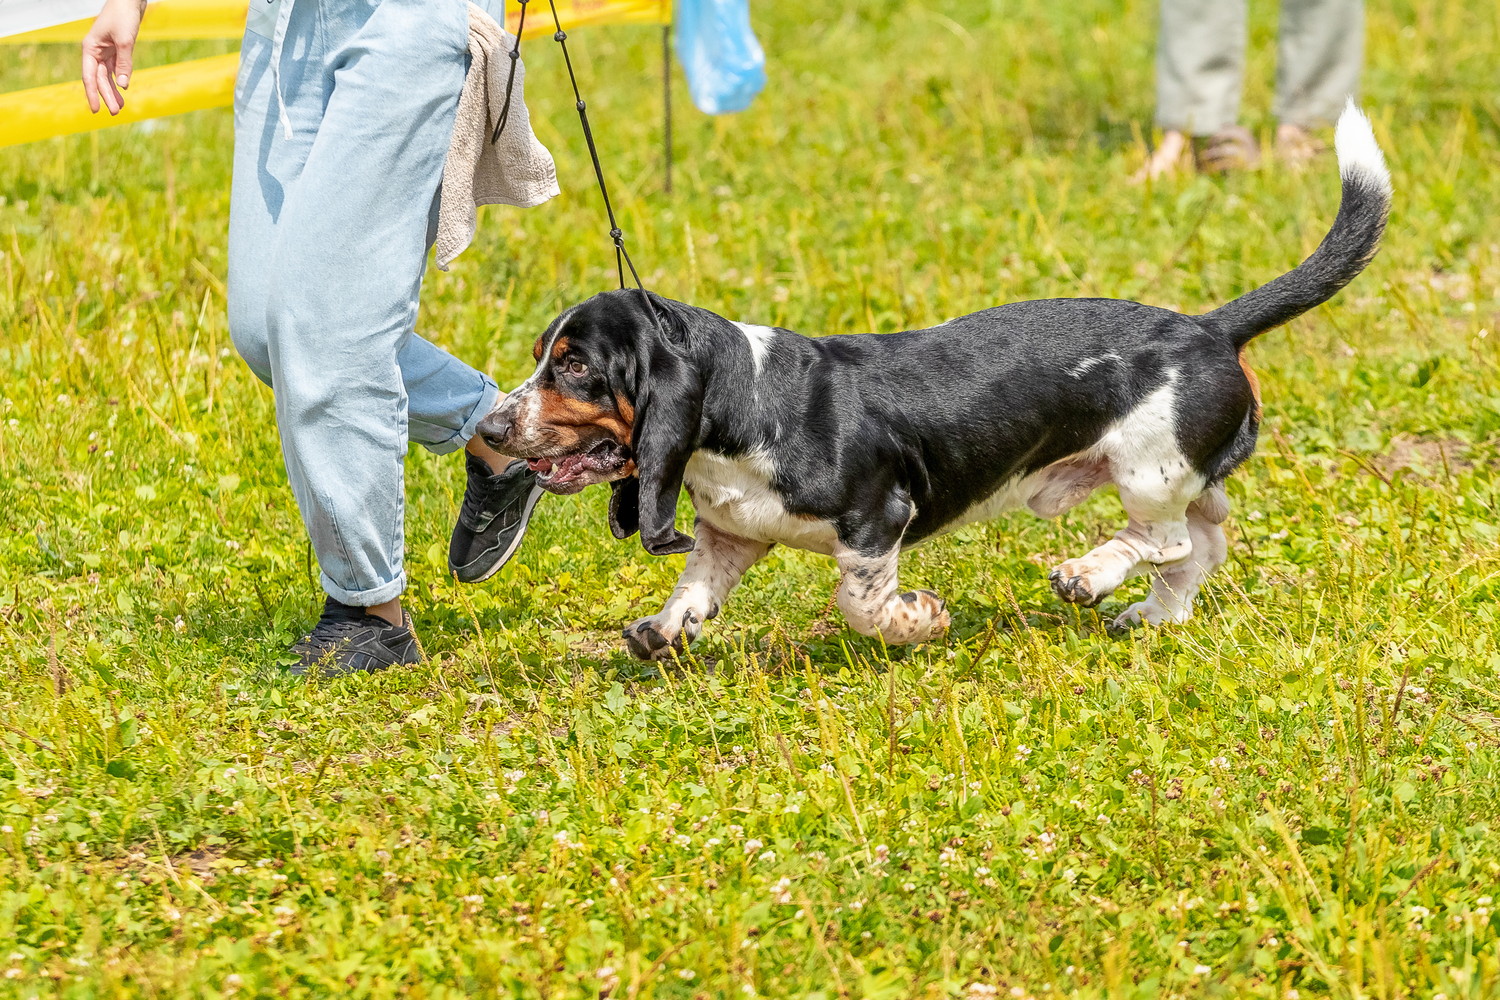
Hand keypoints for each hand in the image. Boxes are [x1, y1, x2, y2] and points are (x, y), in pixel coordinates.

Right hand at [82, 0, 147, 114]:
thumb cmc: (123, 16)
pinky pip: (115, 69)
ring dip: (113, 90)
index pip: (89, 76)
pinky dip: (119, 79)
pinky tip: (122, 90)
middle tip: (115, 113)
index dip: (92, 94)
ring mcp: (105, 51)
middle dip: (107, 96)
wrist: (129, 1)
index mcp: (90, 49)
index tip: (96, 110)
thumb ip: (124, 63)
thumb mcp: (125, 41)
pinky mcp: (115, 49)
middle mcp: (95, 51)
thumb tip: (124, 85)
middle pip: (99, 79)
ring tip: (120, 107)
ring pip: (107, 76)